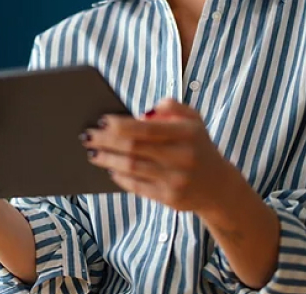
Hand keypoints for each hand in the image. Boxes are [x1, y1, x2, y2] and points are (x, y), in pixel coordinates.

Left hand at [80, 98, 238, 213]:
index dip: (119, 125)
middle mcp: (182, 157)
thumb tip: (143, 113)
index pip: (145, 128)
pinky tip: (109, 168)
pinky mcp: (170, 199)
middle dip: (105, 141)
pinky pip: (137, 187)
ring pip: (132, 168)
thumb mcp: (193, 120)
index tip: (100, 121)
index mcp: (186, 134)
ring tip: (92, 153)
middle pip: (133, 148)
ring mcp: (176, 180)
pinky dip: (120, 177)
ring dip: (107, 159)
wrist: (219, 187)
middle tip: (86, 136)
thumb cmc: (198, 146)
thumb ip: (172, 106)